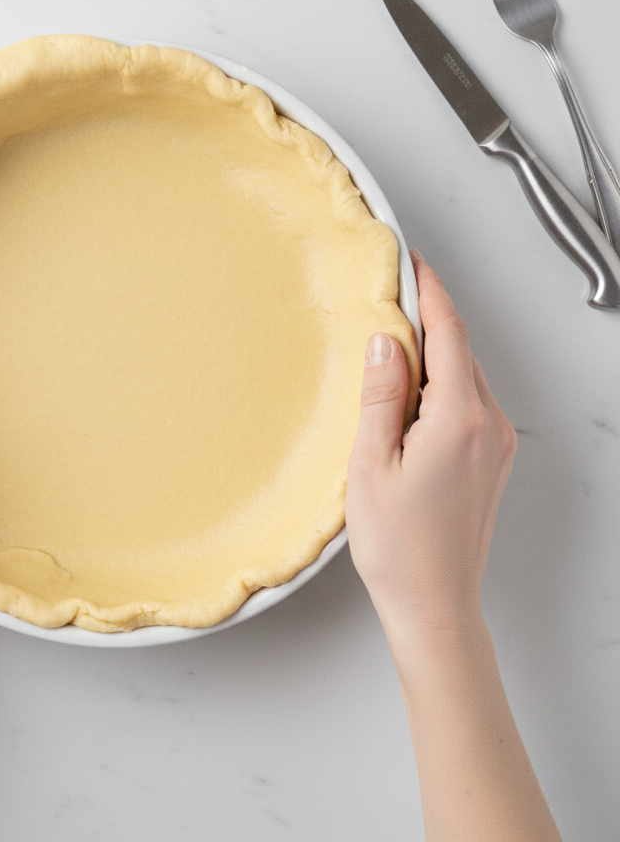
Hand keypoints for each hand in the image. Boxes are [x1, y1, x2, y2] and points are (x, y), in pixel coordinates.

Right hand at [345, 250, 517, 640]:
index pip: (448, 334)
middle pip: (460, 351)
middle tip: (389, 301)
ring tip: (390, 349)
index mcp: (458, 420)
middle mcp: (488, 426)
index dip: (430, 292)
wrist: (434, 603)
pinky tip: (409, 395)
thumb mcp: (370, 463)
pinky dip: (441, 385)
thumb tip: (387, 341)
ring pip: (464, 377)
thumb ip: (381, 395)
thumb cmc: (398, 545)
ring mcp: (496, 445)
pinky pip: (468, 403)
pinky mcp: (492, 461)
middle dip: (428, 320)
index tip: (412, 264)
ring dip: (433, 355)